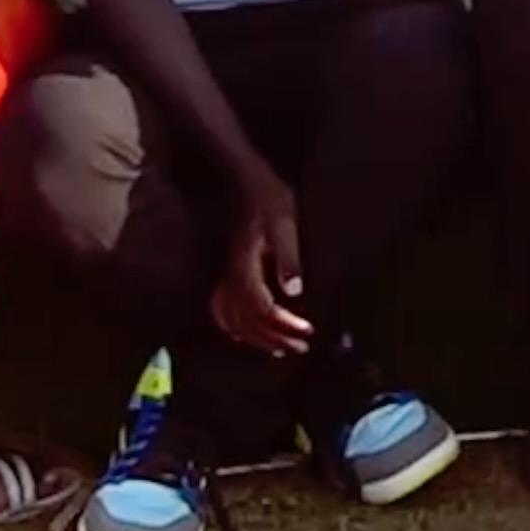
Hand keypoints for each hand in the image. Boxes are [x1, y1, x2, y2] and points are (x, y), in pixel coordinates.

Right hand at [213, 165, 313, 354]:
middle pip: (248, 320)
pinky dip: (233, 327)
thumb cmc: (269, 201)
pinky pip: (223, 309)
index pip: (262, 308)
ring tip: (280, 348)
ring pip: (234, 319)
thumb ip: (288, 259)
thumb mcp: (285, 226)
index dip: (283, 325)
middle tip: (301, 347)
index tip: (306, 331)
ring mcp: (228, 276)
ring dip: (257, 338)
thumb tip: (294, 292)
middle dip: (274, 338)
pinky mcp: (230, 272)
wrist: (246, 183)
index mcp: (247, 268)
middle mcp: (234, 277)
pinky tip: (243, 335)